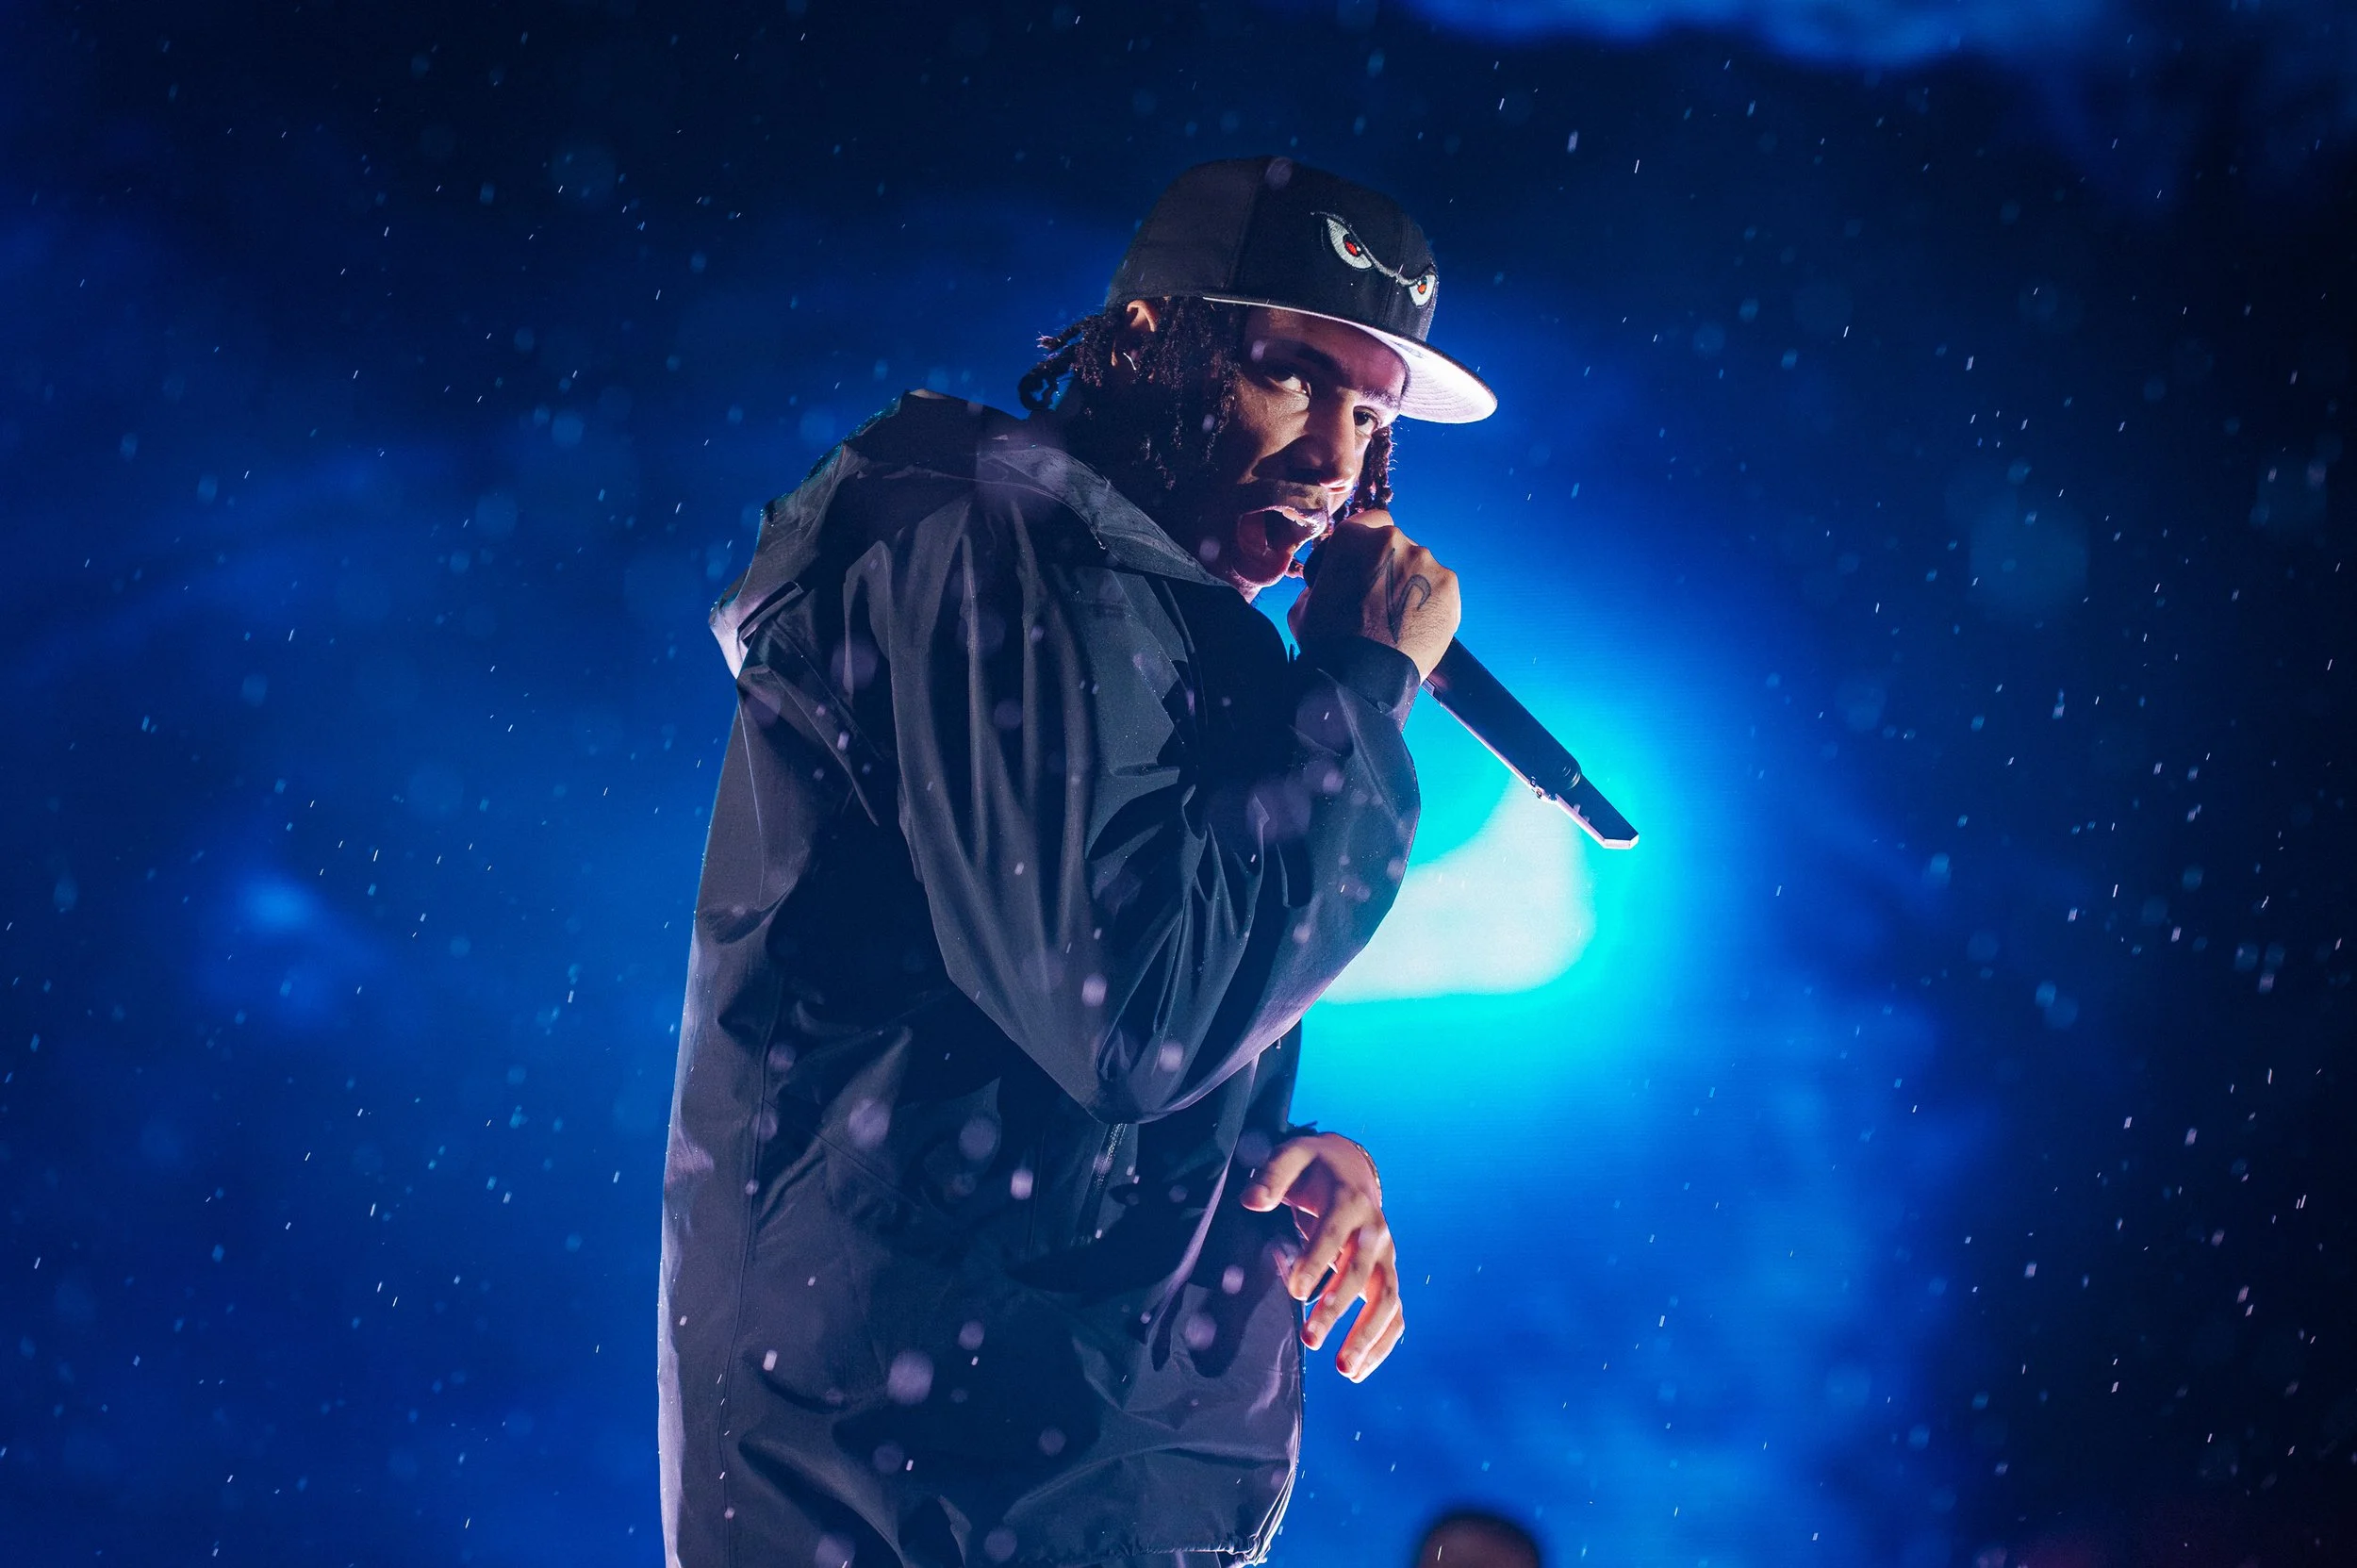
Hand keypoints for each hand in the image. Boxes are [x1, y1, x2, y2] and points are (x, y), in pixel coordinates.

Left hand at [1239, 1133, 1403, 1381]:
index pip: (1334, 1234)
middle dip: (1337, 1308)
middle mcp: (1375, 1231)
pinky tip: (1358, 1372)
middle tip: (1310, 1339)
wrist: (1350, 1169)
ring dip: (1368, 1335)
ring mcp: (1387, 1256)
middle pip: (1361, 1273)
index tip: (1294, 1291)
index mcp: (1349, 1200)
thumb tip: (1252, 1201)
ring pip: (1387, 1299)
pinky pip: (1395, 1314)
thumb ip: (1271, 1177)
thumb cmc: (1312, 1168)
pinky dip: (1382, 1345)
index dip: (1316, 1261)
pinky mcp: (1389, 1277)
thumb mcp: (1291, 1157)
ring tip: (1343, 1369)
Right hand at [1286, 509, 1460, 681]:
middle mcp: (1393, 540)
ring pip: (1420, 566)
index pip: (1370, 521)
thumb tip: (1328, 585)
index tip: (1367, 564)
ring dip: (1412, 584)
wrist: (1363, 678)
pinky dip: (1432, 602)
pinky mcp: (1449, 586)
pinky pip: (1440, 588)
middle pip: (1397, 544)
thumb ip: (1320, 584)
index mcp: (1353, 537)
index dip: (1369, 543)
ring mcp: (1425, 561)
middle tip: (1380, 599)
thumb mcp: (1304, 606)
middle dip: (1390, 566)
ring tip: (1400, 619)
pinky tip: (1418, 625)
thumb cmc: (1328, 643)